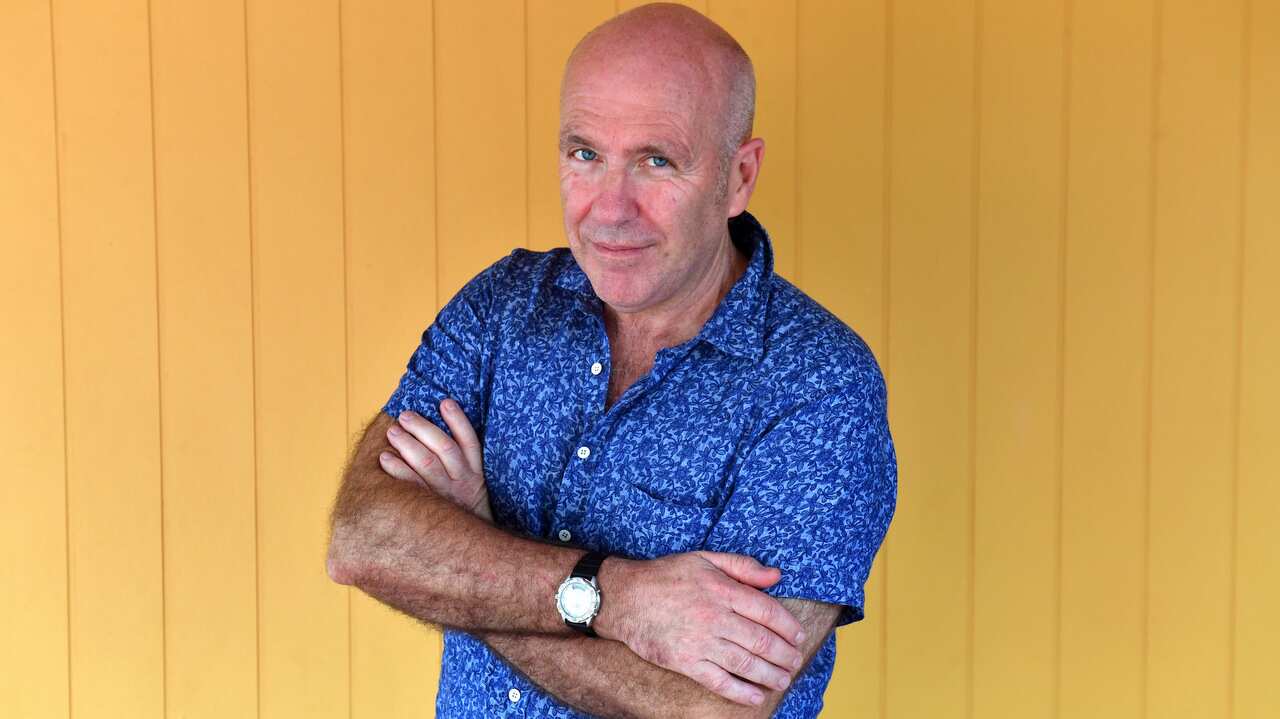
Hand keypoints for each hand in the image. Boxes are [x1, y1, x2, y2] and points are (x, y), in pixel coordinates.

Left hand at [379, 400, 492, 521]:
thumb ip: (464, 468)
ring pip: (427, 464)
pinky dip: (397, 470)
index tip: (445, 402)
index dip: (458, 420)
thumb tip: (443, 433)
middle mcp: (463, 483)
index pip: (470, 442)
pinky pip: (411, 487)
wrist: (471, 552)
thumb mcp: (476, 491)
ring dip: (408, 444)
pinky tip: (384, 458)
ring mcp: (445, 496)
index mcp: (476, 476)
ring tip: (393, 431)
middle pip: (444, 448)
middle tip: (405, 415)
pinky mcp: (429, 510)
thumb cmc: (466, 514)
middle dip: (423, 429)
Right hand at [598, 551, 806, 706]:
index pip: (768, 611)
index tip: (799, 636)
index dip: (789, 626)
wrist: (625, 597)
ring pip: (746, 663)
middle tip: (796, 661)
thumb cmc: (665, 576)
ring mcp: (701, 642)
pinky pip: (720, 681)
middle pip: (762, 640)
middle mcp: (715, 617)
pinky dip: (741, 692)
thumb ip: (742, 566)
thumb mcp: (704, 559)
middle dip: (785, 654)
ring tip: (784, 680)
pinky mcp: (686, 662)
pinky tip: (756, 696)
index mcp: (723, 590)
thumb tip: (776, 575)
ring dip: (771, 675)